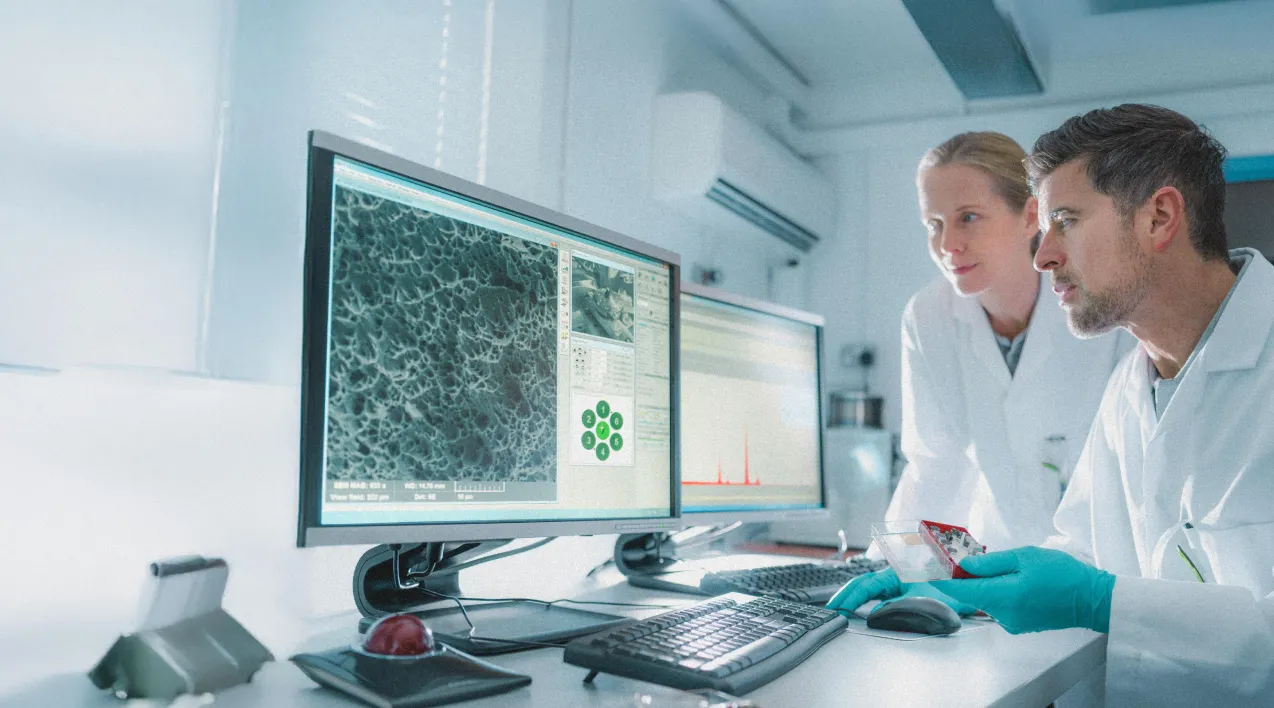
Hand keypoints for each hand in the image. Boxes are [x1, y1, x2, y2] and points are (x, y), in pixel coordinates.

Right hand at [825, 567, 976, 617]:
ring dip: (854, 599)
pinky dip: (866, 604)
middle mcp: (895, 575)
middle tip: (830, 609)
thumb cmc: (951, 590)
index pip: (866, 585)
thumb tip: (877, 613)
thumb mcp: (921, 600)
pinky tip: (860, 611)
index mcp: (897, 572)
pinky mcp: (904, 593)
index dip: (850, 597)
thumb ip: (897, 606)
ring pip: (870, 590)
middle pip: (863, 585)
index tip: (838, 608)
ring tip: (839, 610)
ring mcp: (899, 584)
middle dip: (845, 596)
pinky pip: (880, 597)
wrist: (972, 590)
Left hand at [930, 547, 1114, 633]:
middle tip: (962, 557)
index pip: (959, 591)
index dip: (941, 578)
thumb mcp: (1024, 557)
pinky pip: (998, 606)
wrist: (1092, 598)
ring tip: (997, 566)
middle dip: (964, 577)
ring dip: (982, 584)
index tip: (928, 567)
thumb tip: (962, 566)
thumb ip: (990, 563)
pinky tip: (1010, 580)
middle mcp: (1003, 615)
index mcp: (1002, 597)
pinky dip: (996, 592)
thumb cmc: (1062, 573)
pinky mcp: (1019, 624)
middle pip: (971, 595)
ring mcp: (1011, 623)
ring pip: (984, 600)